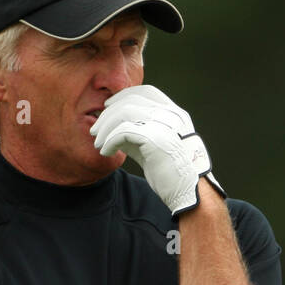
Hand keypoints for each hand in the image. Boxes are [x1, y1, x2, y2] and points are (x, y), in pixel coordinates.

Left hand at [90, 85, 223, 214]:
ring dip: (106, 127)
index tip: (107, 106)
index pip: (146, 92)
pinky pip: (124, 132)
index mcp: (175, 114)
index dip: (124, 95)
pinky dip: (110, 140)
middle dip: (108, 113)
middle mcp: (172, 116)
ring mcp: (166, 125)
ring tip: (98, 143)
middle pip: (131, 100)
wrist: (190, 193)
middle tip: (95, 130)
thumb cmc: (172, 173)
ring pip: (125, 113)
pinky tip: (106, 151)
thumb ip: (139, 134)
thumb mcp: (155, 147)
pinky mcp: (156, 139)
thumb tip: (113, 128)